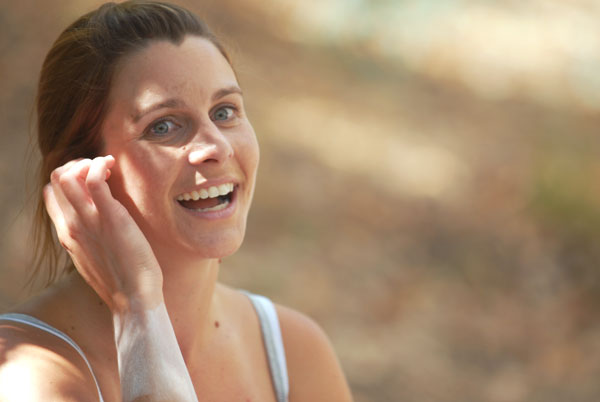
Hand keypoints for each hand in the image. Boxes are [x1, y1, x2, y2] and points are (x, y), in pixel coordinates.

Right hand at [44, 156, 163, 312]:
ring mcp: (88, 221)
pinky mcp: (110, 217)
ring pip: (67, 175)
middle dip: (77, 164)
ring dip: (88, 162)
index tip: (94, 179)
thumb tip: (99, 228)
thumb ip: (90, 240)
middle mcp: (72, 226)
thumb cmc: (122, 281)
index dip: (69, 178)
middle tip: (102, 170)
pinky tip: (112, 168)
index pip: (50, 193)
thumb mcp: (96, 258)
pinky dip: (100, 165)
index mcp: (68, 234)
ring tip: (108, 167)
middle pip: (55, 179)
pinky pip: (93, 179)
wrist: (134, 300)